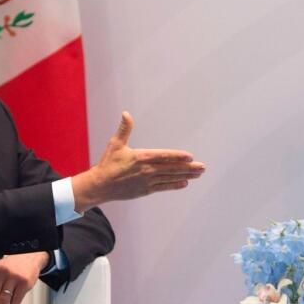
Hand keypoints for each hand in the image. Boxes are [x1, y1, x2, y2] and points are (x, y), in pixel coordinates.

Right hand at [73, 112, 205, 208]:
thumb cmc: (108, 163)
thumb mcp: (115, 144)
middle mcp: (147, 170)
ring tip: (198, 174)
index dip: (177, 156)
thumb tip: (126, 113)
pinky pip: (164, 187)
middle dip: (188, 168)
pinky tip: (185, 183)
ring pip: (170, 178)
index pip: (163, 156)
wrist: (101, 185)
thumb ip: (124, 129)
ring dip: (186, 175)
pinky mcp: (146, 190)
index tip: (190, 157)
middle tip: (203, 167)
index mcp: (141, 157)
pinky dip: (174, 185)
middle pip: (171, 168)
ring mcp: (147, 181)